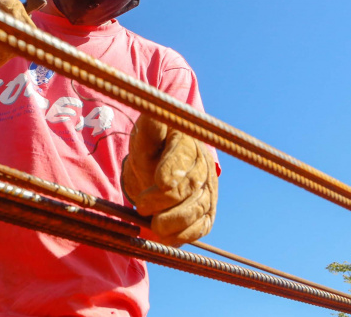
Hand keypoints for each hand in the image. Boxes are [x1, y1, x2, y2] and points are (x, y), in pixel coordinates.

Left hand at [121, 113, 217, 246]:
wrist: (160, 163)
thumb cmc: (151, 144)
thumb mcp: (145, 132)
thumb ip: (149, 127)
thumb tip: (153, 112)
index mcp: (187, 141)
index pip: (183, 155)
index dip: (173, 169)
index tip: (159, 181)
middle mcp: (203, 166)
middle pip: (190, 186)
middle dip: (166, 200)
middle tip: (142, 206)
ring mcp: (208, 190)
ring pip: (198, 209)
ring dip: (176, 222)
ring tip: (154, 227)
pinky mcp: (206, 212)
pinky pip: (201, 227)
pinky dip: (185, 235)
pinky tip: (166, 238)